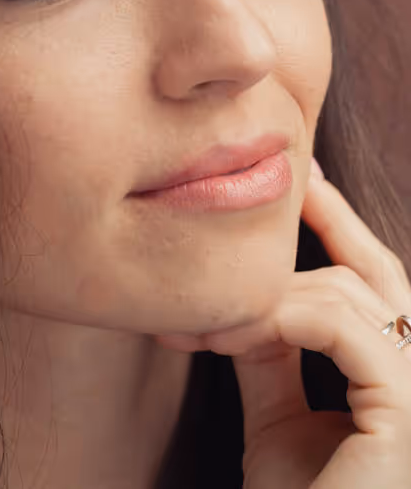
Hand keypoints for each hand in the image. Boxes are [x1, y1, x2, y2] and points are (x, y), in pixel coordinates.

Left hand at [153, 160, 410, 487]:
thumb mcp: (278, 418)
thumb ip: (275, 354)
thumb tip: (252, 294)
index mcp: (395, 378)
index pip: (377, 285)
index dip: (344, 226)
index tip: (308, 180)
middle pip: (378, 275)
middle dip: (327, 222)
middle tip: (276, 191)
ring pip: (348, 297)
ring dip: (267, 296)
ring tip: (206, 323)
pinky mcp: (408, 416)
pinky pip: (349, 330)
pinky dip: (287, 318)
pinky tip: (235, 335)